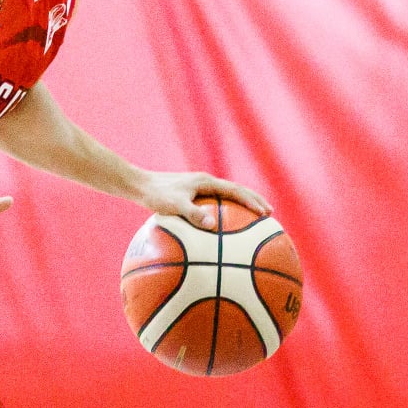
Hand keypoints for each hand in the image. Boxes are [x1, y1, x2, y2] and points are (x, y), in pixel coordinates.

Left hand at [137, 170, 271, 231]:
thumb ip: (192, 214)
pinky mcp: (191, 194)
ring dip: (241, 204)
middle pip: (236, 190)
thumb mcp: (174, 206)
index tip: (265, 212)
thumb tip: (212, 226)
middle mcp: (205, 182)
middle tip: (269, 213)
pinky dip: (224, 210)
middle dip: (254, 200)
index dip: (252, 201)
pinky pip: (214, 202)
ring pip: (226, 195)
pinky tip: (222, 226)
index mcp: (206, 181)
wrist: (138, 185)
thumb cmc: (155, 195)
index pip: (235, 190)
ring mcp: (198, 187)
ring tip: (252, 218)